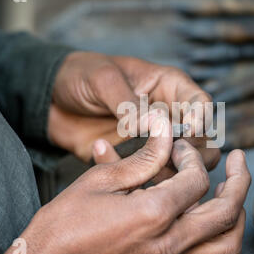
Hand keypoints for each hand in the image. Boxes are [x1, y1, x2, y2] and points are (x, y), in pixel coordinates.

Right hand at [3, 117, 249, 253]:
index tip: (178, 146)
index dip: (191, 156)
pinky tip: (208, 219)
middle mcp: (169, 245)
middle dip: (239, 181)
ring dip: (236, 216)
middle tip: (239, 161)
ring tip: (233, 193)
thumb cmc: (64, 225)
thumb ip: (142, 157)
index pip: (197, 180)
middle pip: (227, 213)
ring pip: (227, 245)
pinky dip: (218, 238)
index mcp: (153, 215)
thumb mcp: (100, 181)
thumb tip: (165, 131)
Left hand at [48, 51, 219, 171]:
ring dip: (170, 171)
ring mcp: (154, 142)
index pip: (201, 104)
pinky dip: (138, 177)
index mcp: (169, 88)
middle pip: (202, 140)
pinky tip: (106, 158)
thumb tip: (153, 124)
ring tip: (144, 167)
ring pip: (183, 165)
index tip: (186, 132)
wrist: (51, 101)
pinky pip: (150, 176)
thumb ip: (129, 103)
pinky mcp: (137, 161)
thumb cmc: (80, 76)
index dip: (200, 120)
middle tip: (166, 156)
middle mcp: (169, 117)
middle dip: (190, 153)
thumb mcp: (104, 80)